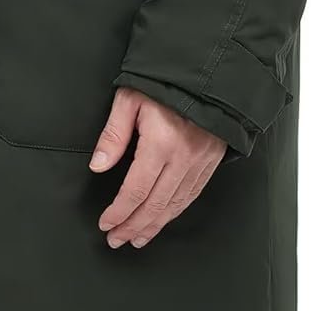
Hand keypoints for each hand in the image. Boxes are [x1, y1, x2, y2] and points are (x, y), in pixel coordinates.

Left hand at [89, 87, 226, 249]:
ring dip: (155, 225)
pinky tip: (164, 219)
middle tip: (116, 239)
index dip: (119, 211)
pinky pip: (193, 195)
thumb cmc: (164, 81)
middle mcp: (184, 157)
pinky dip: (176, 211)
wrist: (205, 70)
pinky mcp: (212, 161)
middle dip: (133, 226)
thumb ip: (114, 134)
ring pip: (176, 204)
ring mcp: (201, 161)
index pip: (136, 190)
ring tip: (137, 238)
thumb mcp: (130, 98)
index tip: (106, 224)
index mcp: (161, 142)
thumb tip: (98, 166)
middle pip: (156, 204)